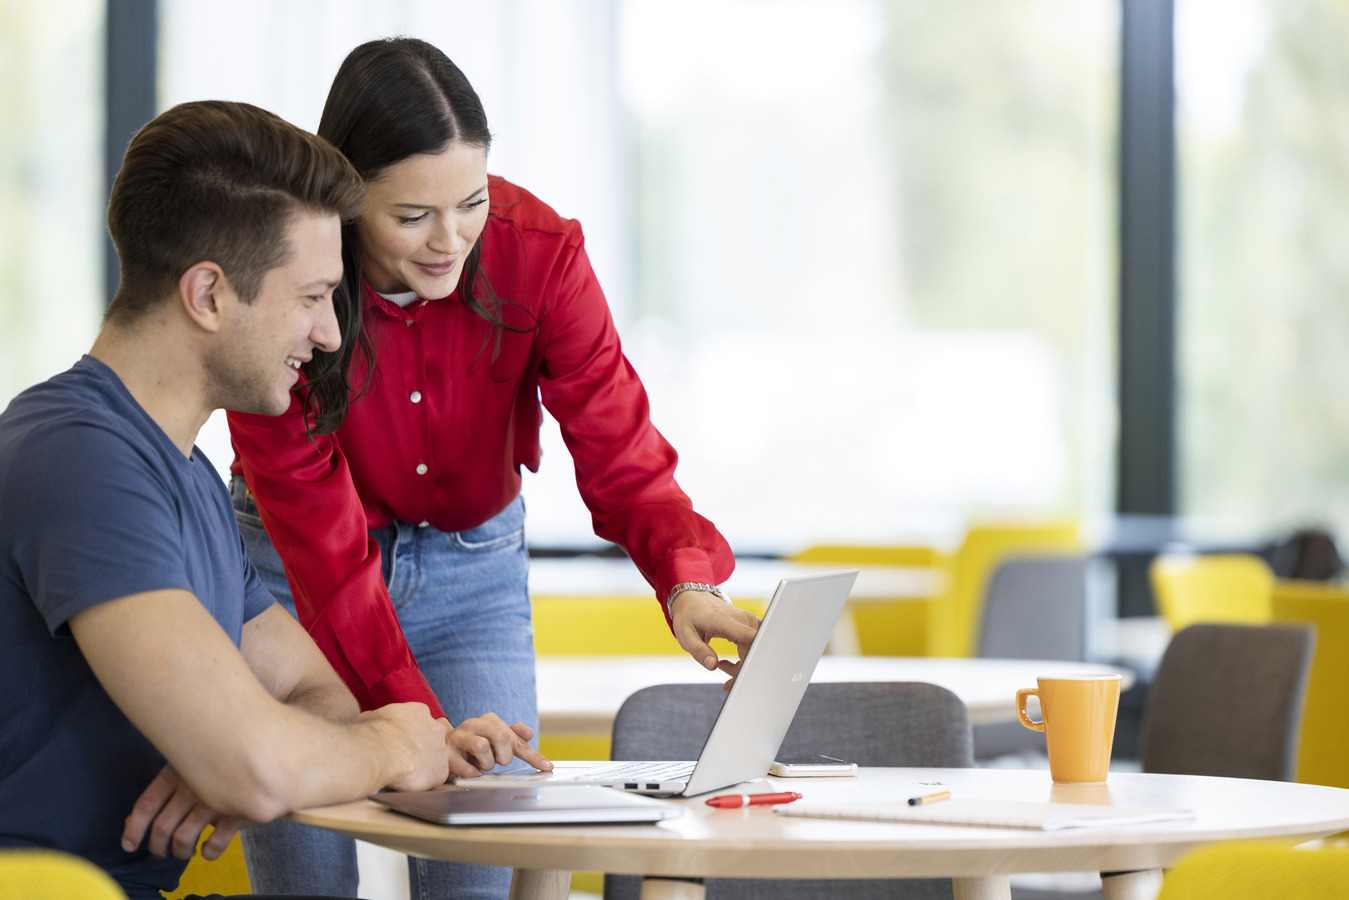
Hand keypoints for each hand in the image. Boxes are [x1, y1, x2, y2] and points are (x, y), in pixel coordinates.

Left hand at [123, 765, 248, 860]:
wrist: (267, 755)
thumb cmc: (222, 760)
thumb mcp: (188, 767)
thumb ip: (163, 791)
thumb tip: (130, 820)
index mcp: (176, 772)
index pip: (145, 805)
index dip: (134, 829)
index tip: (130, 845)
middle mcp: (192, 787)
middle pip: (162, 827)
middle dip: (157, 847)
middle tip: (160, 853)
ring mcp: (214, 800)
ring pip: (183, 838)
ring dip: (180, 852)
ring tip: (184, 852)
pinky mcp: (236, 812)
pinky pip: (214, 843)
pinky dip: (208, 852)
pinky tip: (207, 850)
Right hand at [364, 702, 452, 791]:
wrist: (381, 753)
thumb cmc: (372, 735)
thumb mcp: (370, 717)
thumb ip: (378, 718)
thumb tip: (370, 720)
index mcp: (419, 711)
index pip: (419, 721)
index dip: (409, 733)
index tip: (399, 741)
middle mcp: (436, 728)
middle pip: (431, 738)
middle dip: (420, 748)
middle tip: (404, 758)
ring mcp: (441, 750)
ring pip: (435, 759)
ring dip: (423, 765)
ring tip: (405, 772)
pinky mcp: (441, 771)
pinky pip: (435, 777)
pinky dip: (424, 781)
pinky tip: (410, 782)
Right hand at [443, 713, 552, 779]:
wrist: (441, 747)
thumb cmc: (473, 744)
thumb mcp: (495, 738)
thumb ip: (514, 737)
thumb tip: (529, 733)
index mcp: (489, 720)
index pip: (516, 737)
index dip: (533, 755)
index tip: (547, 767)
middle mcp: (474, 724)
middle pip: (500, 736)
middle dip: (503, 756)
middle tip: (496, 761)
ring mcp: (459, 737)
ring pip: (482, 748)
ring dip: (486, 764)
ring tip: (480, 764)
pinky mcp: (447, 753)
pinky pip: (467, 769)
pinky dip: (473, 774)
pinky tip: (470, 770)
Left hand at [669, 590, 760, 689]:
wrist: (694, 600)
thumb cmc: (689, 617)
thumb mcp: (686, 635)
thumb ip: (699, 651)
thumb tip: (712, 666)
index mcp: (725, 620)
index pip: (750, 639)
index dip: (750, 660)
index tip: (740, 678)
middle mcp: (742, 619)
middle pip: (753, 650)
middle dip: (742, 671)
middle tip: (726, 683)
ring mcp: (749, 620)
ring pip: (756, 649)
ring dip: (743, 664)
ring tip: (723, 666)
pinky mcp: (751, 623)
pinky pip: (756, 644)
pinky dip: (748, 657)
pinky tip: (733, 660)